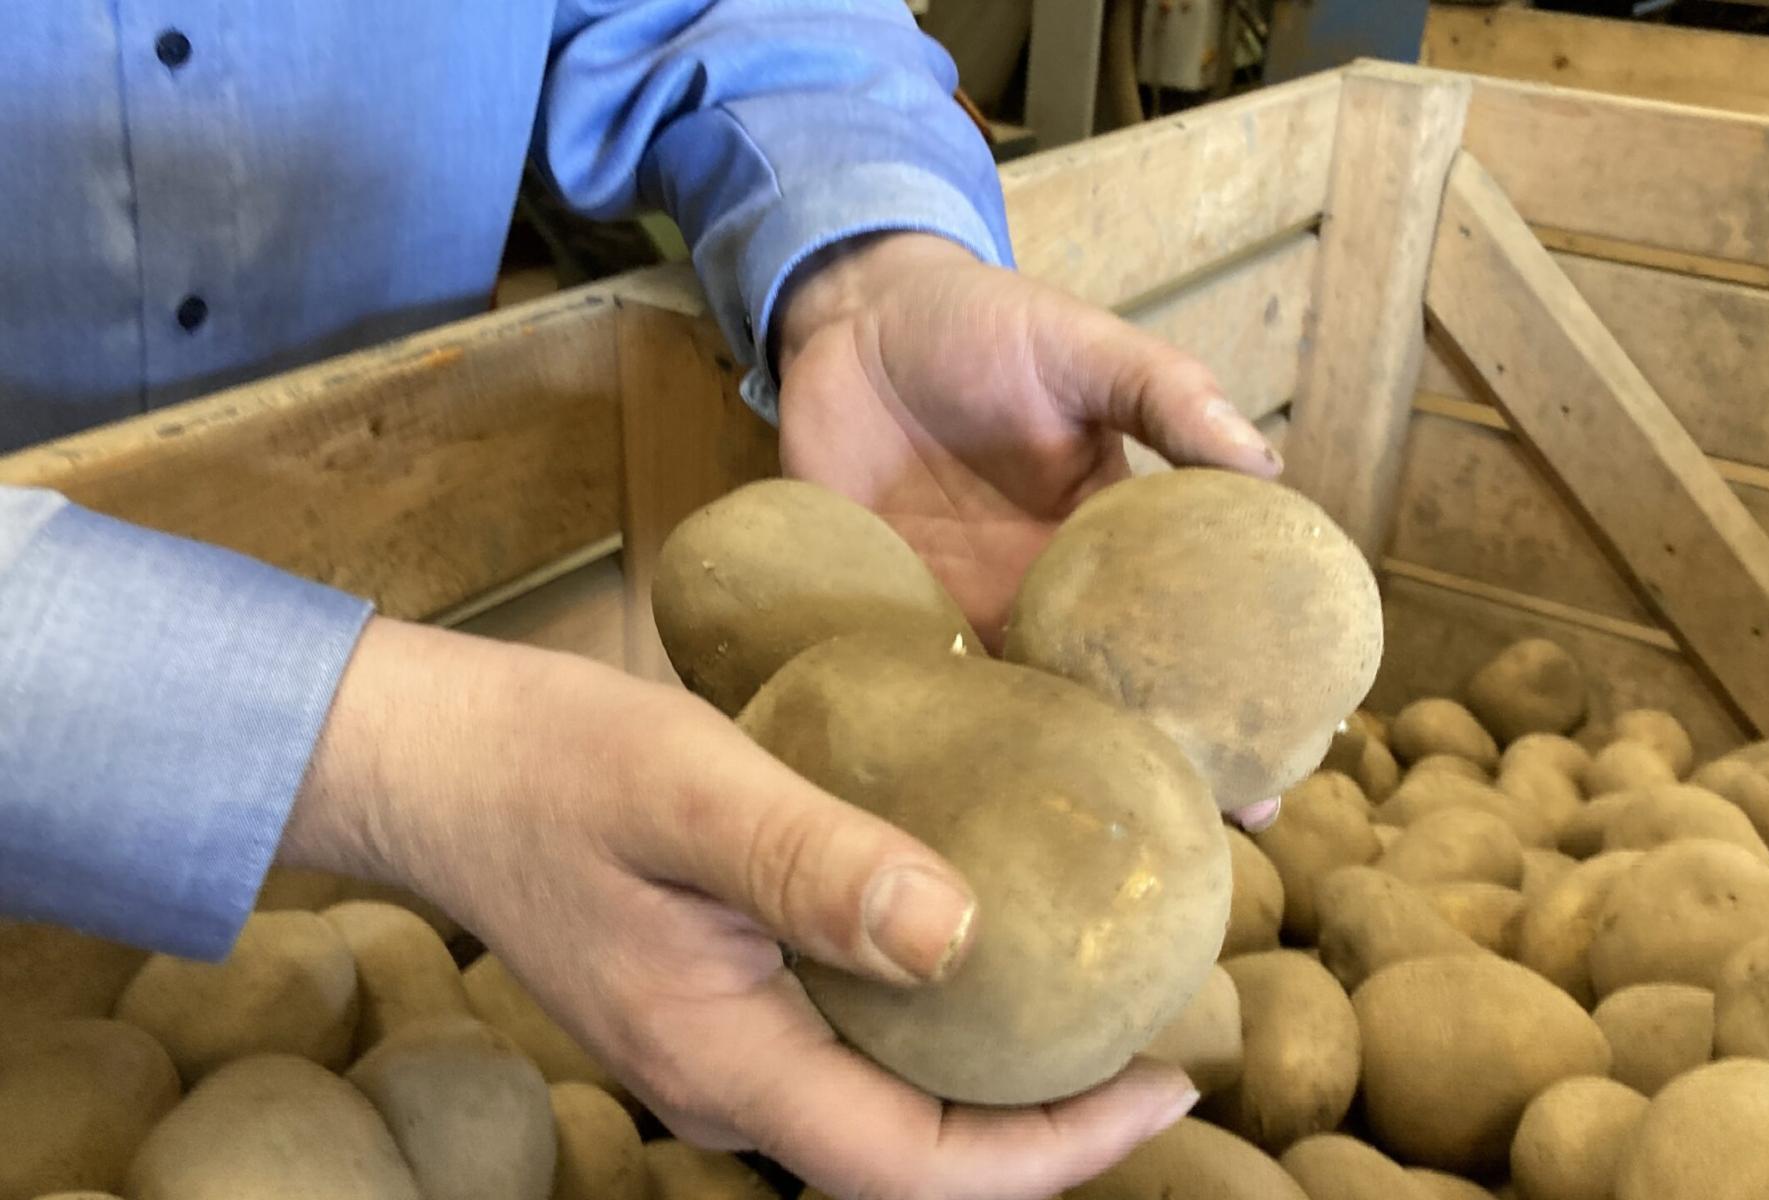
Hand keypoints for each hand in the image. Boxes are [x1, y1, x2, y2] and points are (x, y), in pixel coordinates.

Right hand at [281, 618, 1197, 1199]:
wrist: (428, 754)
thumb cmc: (545, 759)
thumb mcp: (688, 786)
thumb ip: (815, 865)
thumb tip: (960, 934)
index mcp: (722, 1059)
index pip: (916, 1170)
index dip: (1055, 1149)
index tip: (1163, 1082)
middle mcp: (722, 1081)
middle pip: (912, 1160)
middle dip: (1045, 1127)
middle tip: (1153, 1042)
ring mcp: (710, 1048)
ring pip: (881, 1108)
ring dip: (994, 1079)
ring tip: (1095, 998)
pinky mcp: (708, 999)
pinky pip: (845, 1048)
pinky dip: (934, 1023)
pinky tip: (980, 944)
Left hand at [777, 232, 1284, 831]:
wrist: (852, 319)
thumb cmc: (983, 324)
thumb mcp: (1089, 350)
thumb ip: (1168, 398)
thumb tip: (1268, 460)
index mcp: (1109, 545)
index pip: (1183, 635)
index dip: (1233, 700)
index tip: (1284, 770)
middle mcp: (1044, 598)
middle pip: (1108, 702)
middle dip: (1154, 773)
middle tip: (1201, 849)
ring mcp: (963, 615)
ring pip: (1017, 718)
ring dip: (1046, 781)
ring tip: (1082, 862)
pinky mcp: (883, 617)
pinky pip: (916, 690)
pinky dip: (935, 742)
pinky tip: (951, 810)